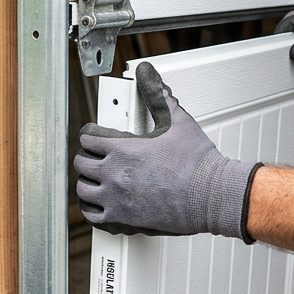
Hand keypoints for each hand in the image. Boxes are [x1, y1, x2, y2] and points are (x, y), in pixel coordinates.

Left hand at [74, 62, 260, 241]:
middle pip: (81, 163)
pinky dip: (93, 209)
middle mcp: (115, 175)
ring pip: (83, 190)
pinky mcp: (124, 220)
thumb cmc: (197, 163)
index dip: (90, 134)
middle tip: (96, 155)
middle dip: (87, 156)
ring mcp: (117, 199)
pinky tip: (100, 203)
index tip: (95, 135)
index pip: (87, 138)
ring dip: (87, 182)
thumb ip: (157, 94)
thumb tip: (147, 74)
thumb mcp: (177, 120)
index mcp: (123, 149)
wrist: (212, 195)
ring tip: (96, 178)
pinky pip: (93, 217)